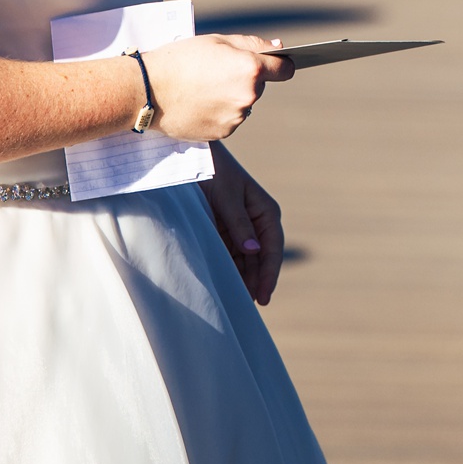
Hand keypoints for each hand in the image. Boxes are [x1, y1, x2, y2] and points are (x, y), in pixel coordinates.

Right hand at [143, 34, 292, 141]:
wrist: (148, 90)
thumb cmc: (181, 58)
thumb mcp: (217, 40)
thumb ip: (253, 44)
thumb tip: (279, 49)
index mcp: (251, 69)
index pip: (284, 69)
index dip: (280, 65)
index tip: (274, 64)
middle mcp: (248, 96)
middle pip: (259, 87)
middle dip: (245, 79)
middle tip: (215, 71)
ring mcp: (236, 117)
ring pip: (243, 104)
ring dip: (231, 97)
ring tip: (202, 88)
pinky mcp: (223, 133)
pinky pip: (229, 120)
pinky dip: (219, 113)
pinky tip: (199, 103)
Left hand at [199, 142, 285, 304]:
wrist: (190, 156)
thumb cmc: (212, 170)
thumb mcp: (226, 196)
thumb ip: (239, 223)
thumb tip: (254, 251)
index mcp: (266, 212)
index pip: (272, 249)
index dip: (269, 274)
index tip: (263, 297)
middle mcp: (257, 223)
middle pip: (260, 260)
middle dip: (255, 282)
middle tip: (246, 306)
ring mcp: (241, 229)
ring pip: (246, 262)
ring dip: (242, 279)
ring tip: (233, 301)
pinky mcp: (224, 232)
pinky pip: (230, 256)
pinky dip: (228, 270)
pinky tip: (222, 285)